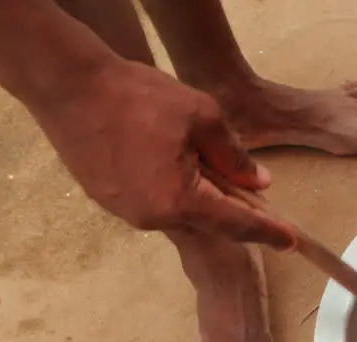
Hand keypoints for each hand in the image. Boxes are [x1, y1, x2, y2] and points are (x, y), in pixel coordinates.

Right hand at [30, 58, 293, 247]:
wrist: (66, 84)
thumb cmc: (136, 96)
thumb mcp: (202, 116)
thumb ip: (234, 155)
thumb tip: (257, 182)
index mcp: (178, 201)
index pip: (236, 224)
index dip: (267, 231)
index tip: (290, 242)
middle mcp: (151, 217)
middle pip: (207, 218)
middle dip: (231, 205)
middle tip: (252, 187)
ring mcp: (124, 212)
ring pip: (178, 209)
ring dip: (197, 191)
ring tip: (200, 158)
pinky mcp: (106, 199)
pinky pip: (152, 201)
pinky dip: (170, 187)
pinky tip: (169, 159)